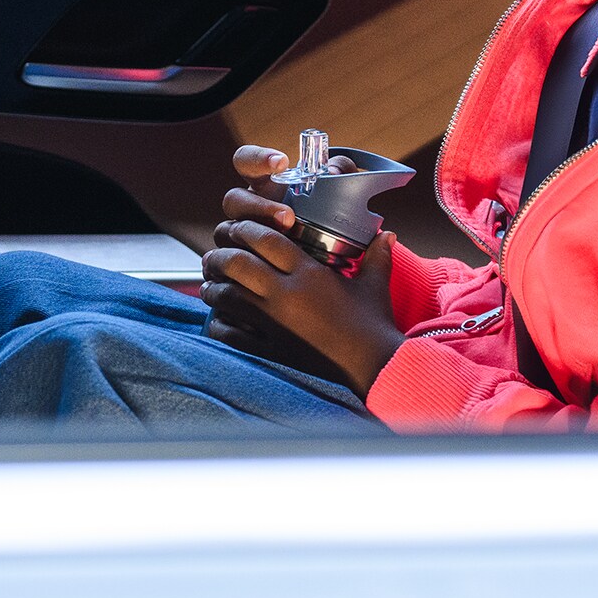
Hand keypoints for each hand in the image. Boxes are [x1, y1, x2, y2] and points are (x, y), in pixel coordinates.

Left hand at [200, 145, 404, 396]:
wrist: (374, 368)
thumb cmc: (374, 326)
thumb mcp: (375, 286)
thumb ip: (377, 256)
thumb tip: (386, 233)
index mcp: (309, 273)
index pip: (265, 239)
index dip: (245, 228)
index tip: (238, 229)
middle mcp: (286, 294)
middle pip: (236, 262)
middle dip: (220, 256)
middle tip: (214, 257)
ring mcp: (274, 323)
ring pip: (227, 295)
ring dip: (214, 287)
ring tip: (211, 284)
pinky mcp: (269, 350)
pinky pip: (230, 334)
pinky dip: (218, 324)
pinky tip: (218, 319)